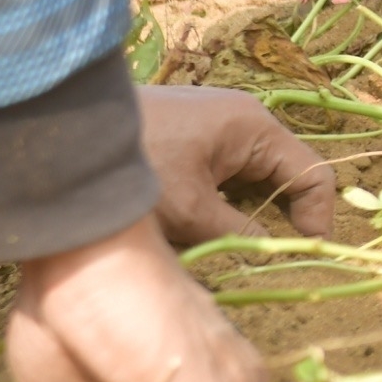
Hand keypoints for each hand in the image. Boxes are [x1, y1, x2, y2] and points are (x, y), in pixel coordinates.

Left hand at [136, 86, 342, 245]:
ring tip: (236, 247)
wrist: (64, 138)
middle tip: (272, 259)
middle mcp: (243, 122)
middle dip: (284, 217)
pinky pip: (228, 177)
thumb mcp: (190, 212)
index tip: (307, 255)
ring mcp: (216, 129)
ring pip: (256, 180)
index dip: (318, 216)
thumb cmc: (134, 169)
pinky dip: (226, 204)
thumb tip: (271, 254)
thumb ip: (239, 232)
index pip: (312, 172)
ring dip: (251, 213)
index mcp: (253, 127)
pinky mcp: (192, 141)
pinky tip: (206, 229)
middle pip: (287, 175)